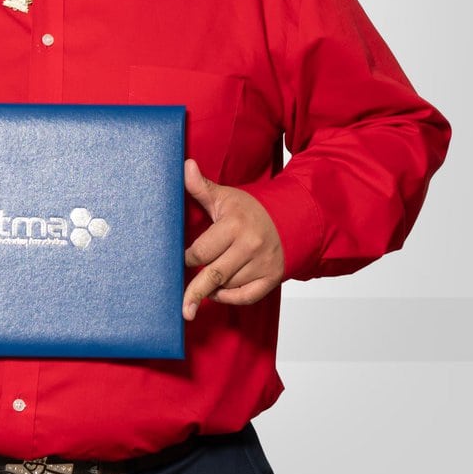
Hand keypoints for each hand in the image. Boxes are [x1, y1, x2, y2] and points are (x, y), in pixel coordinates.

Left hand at [183, 159, 284, 320]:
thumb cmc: (251, 209)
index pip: (202, 251)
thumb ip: (201, 187)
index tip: (181, 260)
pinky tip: (219, 295)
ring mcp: (262, 263)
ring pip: (228, 286)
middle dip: (195, 291)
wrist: (291, 218)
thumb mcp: (225, 197)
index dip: (187, 258)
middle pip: (214, 274)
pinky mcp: (272, 277)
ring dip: (212, 290)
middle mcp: (249, 246)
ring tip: (201, 289)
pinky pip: (247, 297)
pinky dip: (231, 299)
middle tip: (183, 307)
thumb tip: (184, 166)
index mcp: (234, 225)